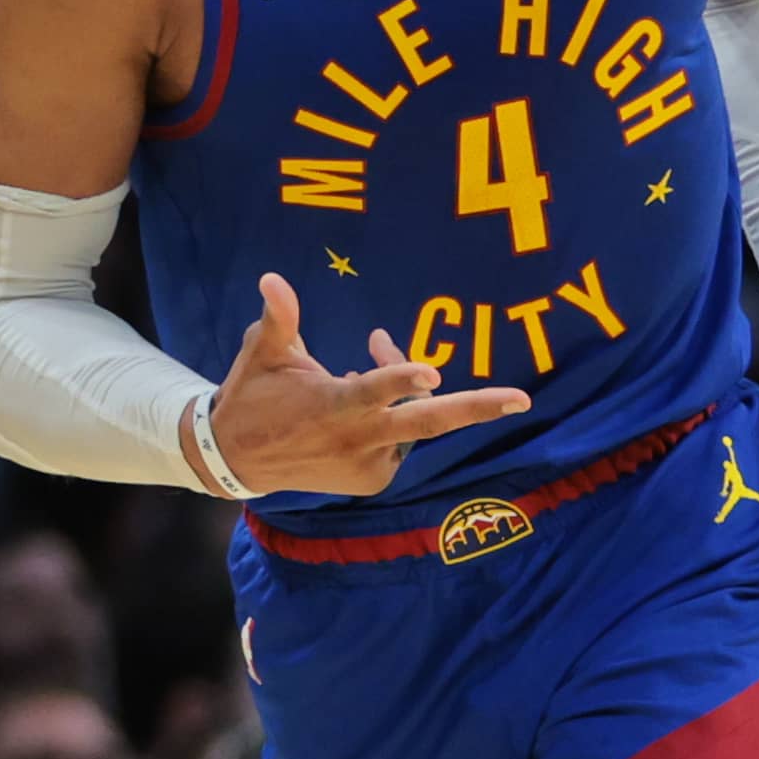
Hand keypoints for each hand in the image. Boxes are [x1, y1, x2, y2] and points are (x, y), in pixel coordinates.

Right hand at [209, 275, 527, 495]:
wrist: (238, 461)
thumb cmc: (253, 396)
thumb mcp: (262, 352)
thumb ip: (279, 317)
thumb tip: (272, 278)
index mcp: (333, 403)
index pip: (374, 391)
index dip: (400, 377)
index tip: (432, 370)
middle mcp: (358, 437)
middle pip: (427, 422)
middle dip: (477, 408)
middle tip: (521, 399)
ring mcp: (369, 463)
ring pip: (413, 420)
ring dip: (409, 389)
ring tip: (373, 351)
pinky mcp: (372, 480)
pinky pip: (400, 441)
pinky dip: (393, 417)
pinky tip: (363, 402)